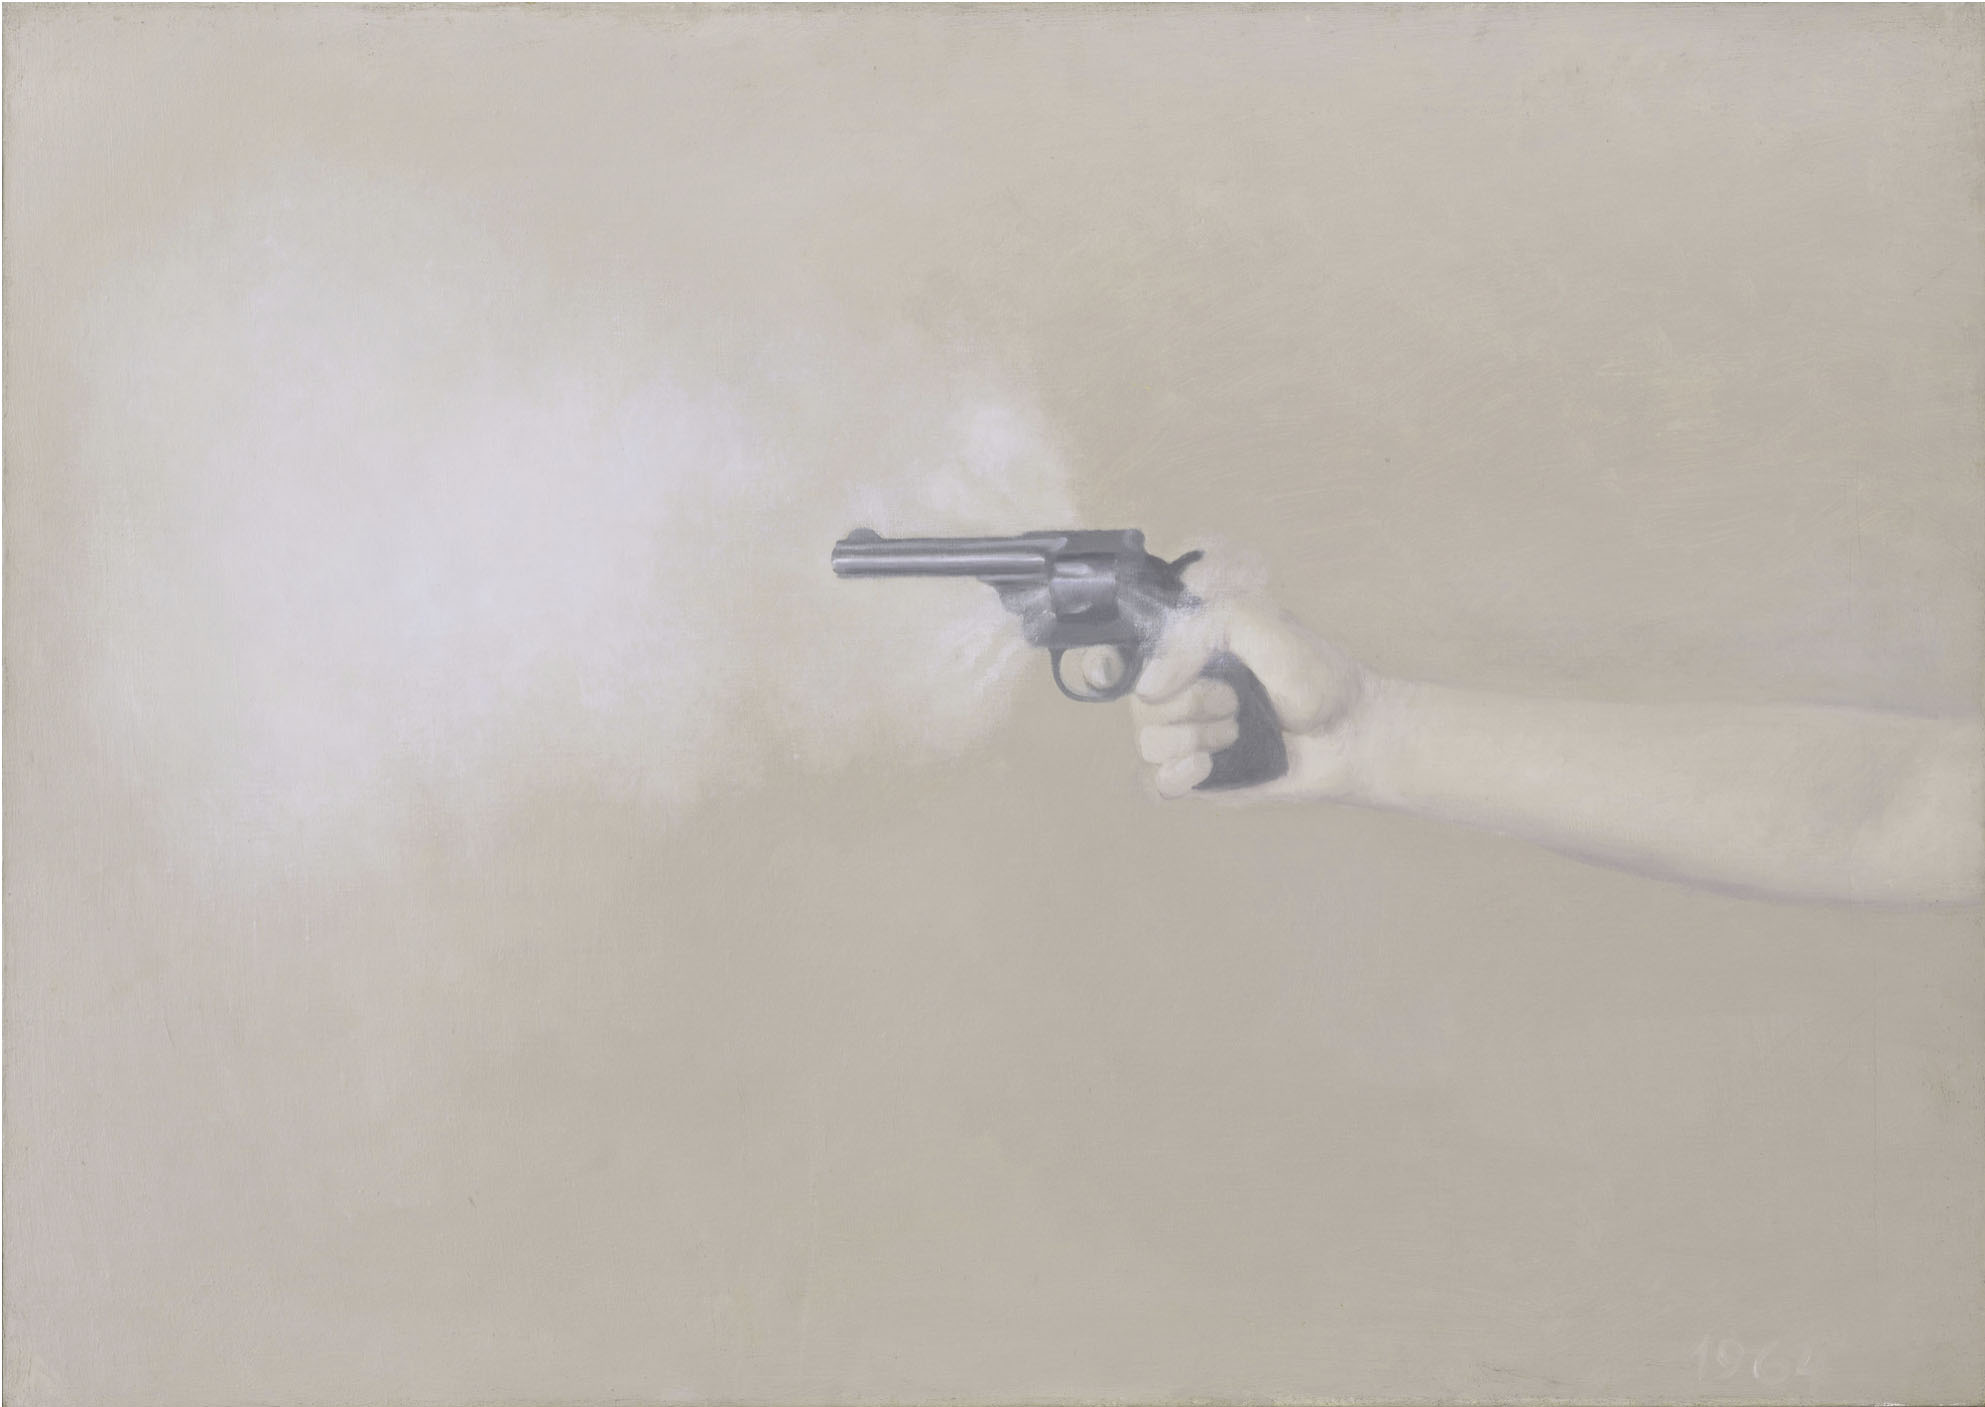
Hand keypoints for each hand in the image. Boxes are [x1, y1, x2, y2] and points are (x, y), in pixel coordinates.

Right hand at [1082, 562, 1377, 800]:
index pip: (1125, 654)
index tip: (1136, 671)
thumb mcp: (1262, 624)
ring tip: (1237, 731)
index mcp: (1191, 652)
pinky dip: (1174, 774)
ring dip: (1195, 735)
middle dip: (1190, 700)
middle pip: (1138, 703)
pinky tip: (1206, 764)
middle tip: (1236, 700)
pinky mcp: (1196, 780)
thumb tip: (1149, 684)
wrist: (1351, 735)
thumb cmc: (1317, 677)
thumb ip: (1202, 630)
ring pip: (1147, 742)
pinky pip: (1152, 783)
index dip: (1106, 662)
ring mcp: (1187, 738)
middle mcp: (1182, 694)